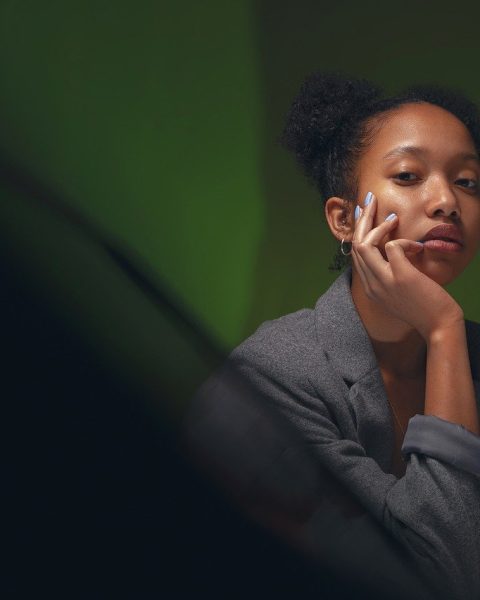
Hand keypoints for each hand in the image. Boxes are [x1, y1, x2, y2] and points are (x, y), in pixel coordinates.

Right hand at [351, 193, 463, 340]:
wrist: (439, 327)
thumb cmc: (425, 308)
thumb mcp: (400, 292)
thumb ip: (391, 274)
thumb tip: (393, 249)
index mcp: (370, 288)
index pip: (355, 255)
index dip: (358, 232)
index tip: (364, 215)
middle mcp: (372, 285)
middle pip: (356, 245)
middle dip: (362, 220)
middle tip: (370, 201)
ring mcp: (384, 281)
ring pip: (365, 244)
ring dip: (378, 225)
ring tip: (393, 217)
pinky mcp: (401, 276)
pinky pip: (393, 246)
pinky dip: (405, 241)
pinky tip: (418, 248)